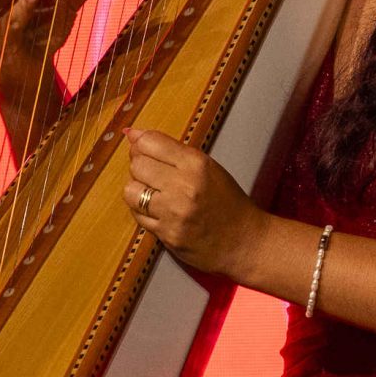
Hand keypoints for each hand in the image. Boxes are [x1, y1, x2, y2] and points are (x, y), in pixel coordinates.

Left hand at [123, 128, 263, 279]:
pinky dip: (142, 212)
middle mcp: (184, 186)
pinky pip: (138, 216)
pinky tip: (158, 211)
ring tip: (152, 194)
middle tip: (151, 174)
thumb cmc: (227, 203)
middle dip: (139, 167)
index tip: (140, 148)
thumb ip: (172, 151)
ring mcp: (174, 212)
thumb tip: (133, 135)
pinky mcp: (167, 234)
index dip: (140, 144)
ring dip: (137, 191)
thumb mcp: (208, 168)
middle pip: (137, 164)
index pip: (150, 142)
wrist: (244, 241)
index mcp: (196, 164)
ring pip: (131, 191)